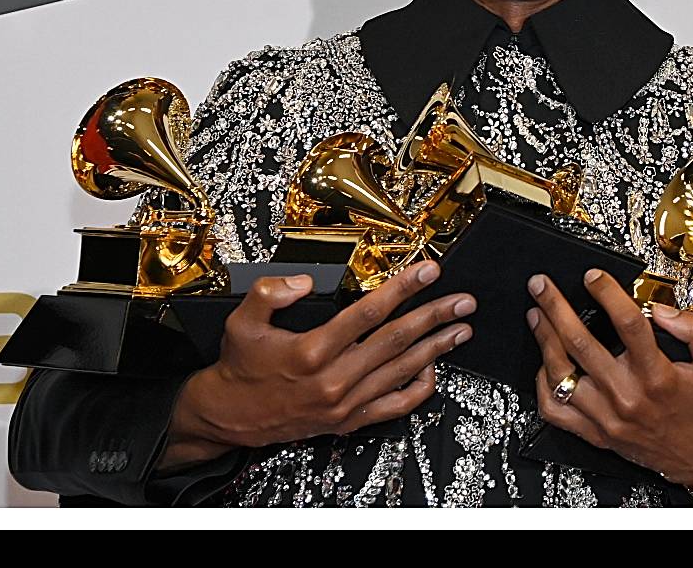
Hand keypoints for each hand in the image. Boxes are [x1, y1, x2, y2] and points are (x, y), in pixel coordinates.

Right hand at [158, 260, 472, 468]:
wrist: (230, 415)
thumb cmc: (240, 366)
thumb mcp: (241, 321)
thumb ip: (270, 292)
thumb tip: (305, 280)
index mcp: (312, 351)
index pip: (369, 312)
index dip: (403, 289)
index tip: (428, 272)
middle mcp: (334, 379)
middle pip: (397, 340)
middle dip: (434, 317)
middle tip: (462, 301)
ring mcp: (346, 404)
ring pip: (402, 371)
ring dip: (437, 348)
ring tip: (461, 329)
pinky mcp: (349, 421)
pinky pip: (395, 406)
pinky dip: (419, 388)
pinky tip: (433, 368)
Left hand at [526, 270, 692, 491]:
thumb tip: (662, 310)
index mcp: (658, 376)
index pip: (628, 325)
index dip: (607, 294)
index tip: (593, 277)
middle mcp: (628, 396)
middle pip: (582, 343)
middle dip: (556, 308)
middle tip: (541, 286)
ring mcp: (607, 417)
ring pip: (562, 375)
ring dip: (544, 341)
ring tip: (536, 316)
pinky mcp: (596, 433)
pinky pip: (556, 410)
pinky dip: (543, 385)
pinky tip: (544, 364)